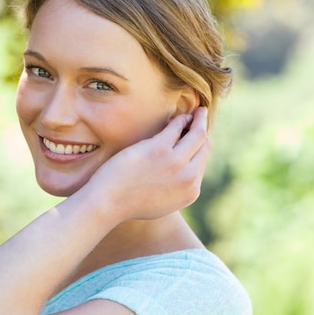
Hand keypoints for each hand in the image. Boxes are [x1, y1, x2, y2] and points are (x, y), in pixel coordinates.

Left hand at [80, 107, 209, 221]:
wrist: (109, 203)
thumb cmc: (130, 202)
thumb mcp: (164, 203)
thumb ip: (178, 188)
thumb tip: (184, 171)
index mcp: (191, 191)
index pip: (202, 163)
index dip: (201, 147)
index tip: (197, 136)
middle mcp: (188, 178)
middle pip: (204, 146)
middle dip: (204, 129)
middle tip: (202, 116)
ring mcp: (175, 162)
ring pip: (197, 134)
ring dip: (199, 119)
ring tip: (198, 111)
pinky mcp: (159, 149)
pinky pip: (177, 127)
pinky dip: (181, 119)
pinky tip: (180, 115)